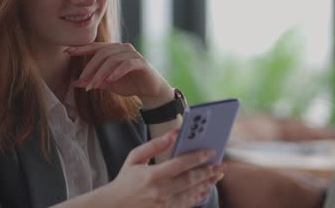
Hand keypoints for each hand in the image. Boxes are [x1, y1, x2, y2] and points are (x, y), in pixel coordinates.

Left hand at [66, 43, 172, 107]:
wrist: (150, 91)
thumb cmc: (129, 84)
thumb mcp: (108, 84)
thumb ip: (93, 81)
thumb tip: (75, 83)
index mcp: (114, 50)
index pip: (95, 47)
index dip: (81, 48)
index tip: (67, 52)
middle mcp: (123, 48)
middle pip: (102, 54)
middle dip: (90, 68)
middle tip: (83, 81)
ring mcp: (133, 53)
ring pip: (112, 60)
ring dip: (101, 73)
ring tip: (95, 85)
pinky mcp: (141, 62)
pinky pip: (126, 64)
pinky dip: (117, 72)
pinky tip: (110, 80)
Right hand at [107, 130, 225, 207]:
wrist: (113, 207)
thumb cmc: (124, 180)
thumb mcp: (134, 158)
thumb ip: (154, 145)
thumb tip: (173, 133)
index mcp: (151, 175)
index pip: (180, 164)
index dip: (198, 157)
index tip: (211, 151)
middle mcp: (160, 192)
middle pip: (190, 180)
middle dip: (208, 171)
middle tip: (221, 165)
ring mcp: (164, 205)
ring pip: (192, 194)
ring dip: (207, 184)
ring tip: (217, 176)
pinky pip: (186, 205)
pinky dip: (198, 197)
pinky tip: (205, 190)